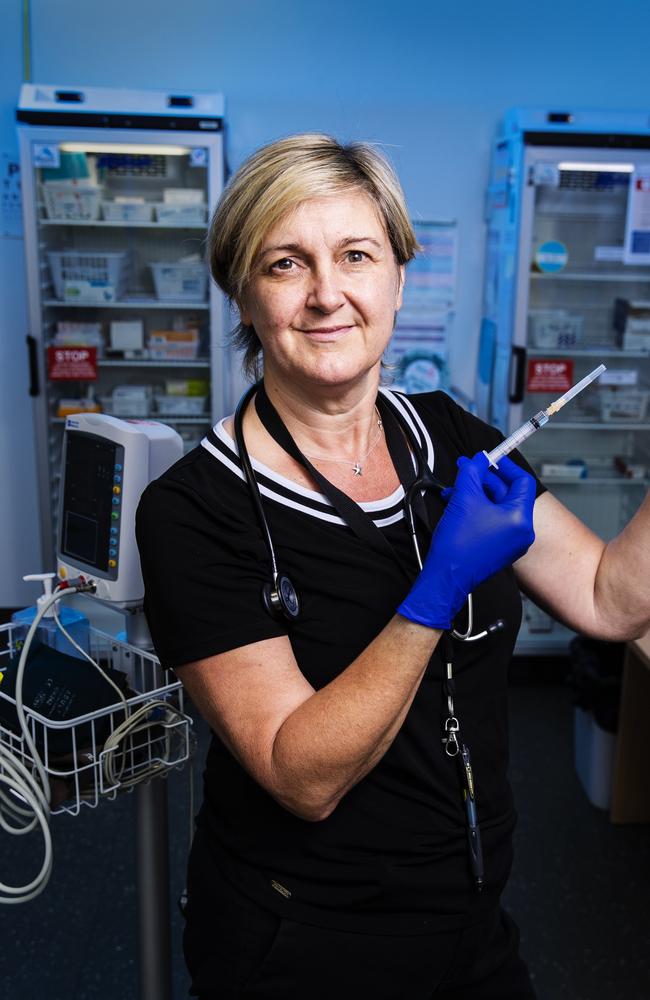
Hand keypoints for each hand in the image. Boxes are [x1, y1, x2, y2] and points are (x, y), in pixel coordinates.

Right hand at [397, 452, 536, 629]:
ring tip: (455, 489)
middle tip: (467, 469)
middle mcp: (521, 532)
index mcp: (520, 518)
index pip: (522, 481)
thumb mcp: (464, 497)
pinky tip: (458, 504)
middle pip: (508, 493)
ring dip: (477, 494)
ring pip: (497, 507)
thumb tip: (479, 459)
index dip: (505, 466)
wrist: (446, 576)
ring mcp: (511, 542)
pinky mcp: (499, 548)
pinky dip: (477, 509)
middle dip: (484, 480)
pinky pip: (492, 521)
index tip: (490, 459)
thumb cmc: (458, 545)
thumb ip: (473, 471)